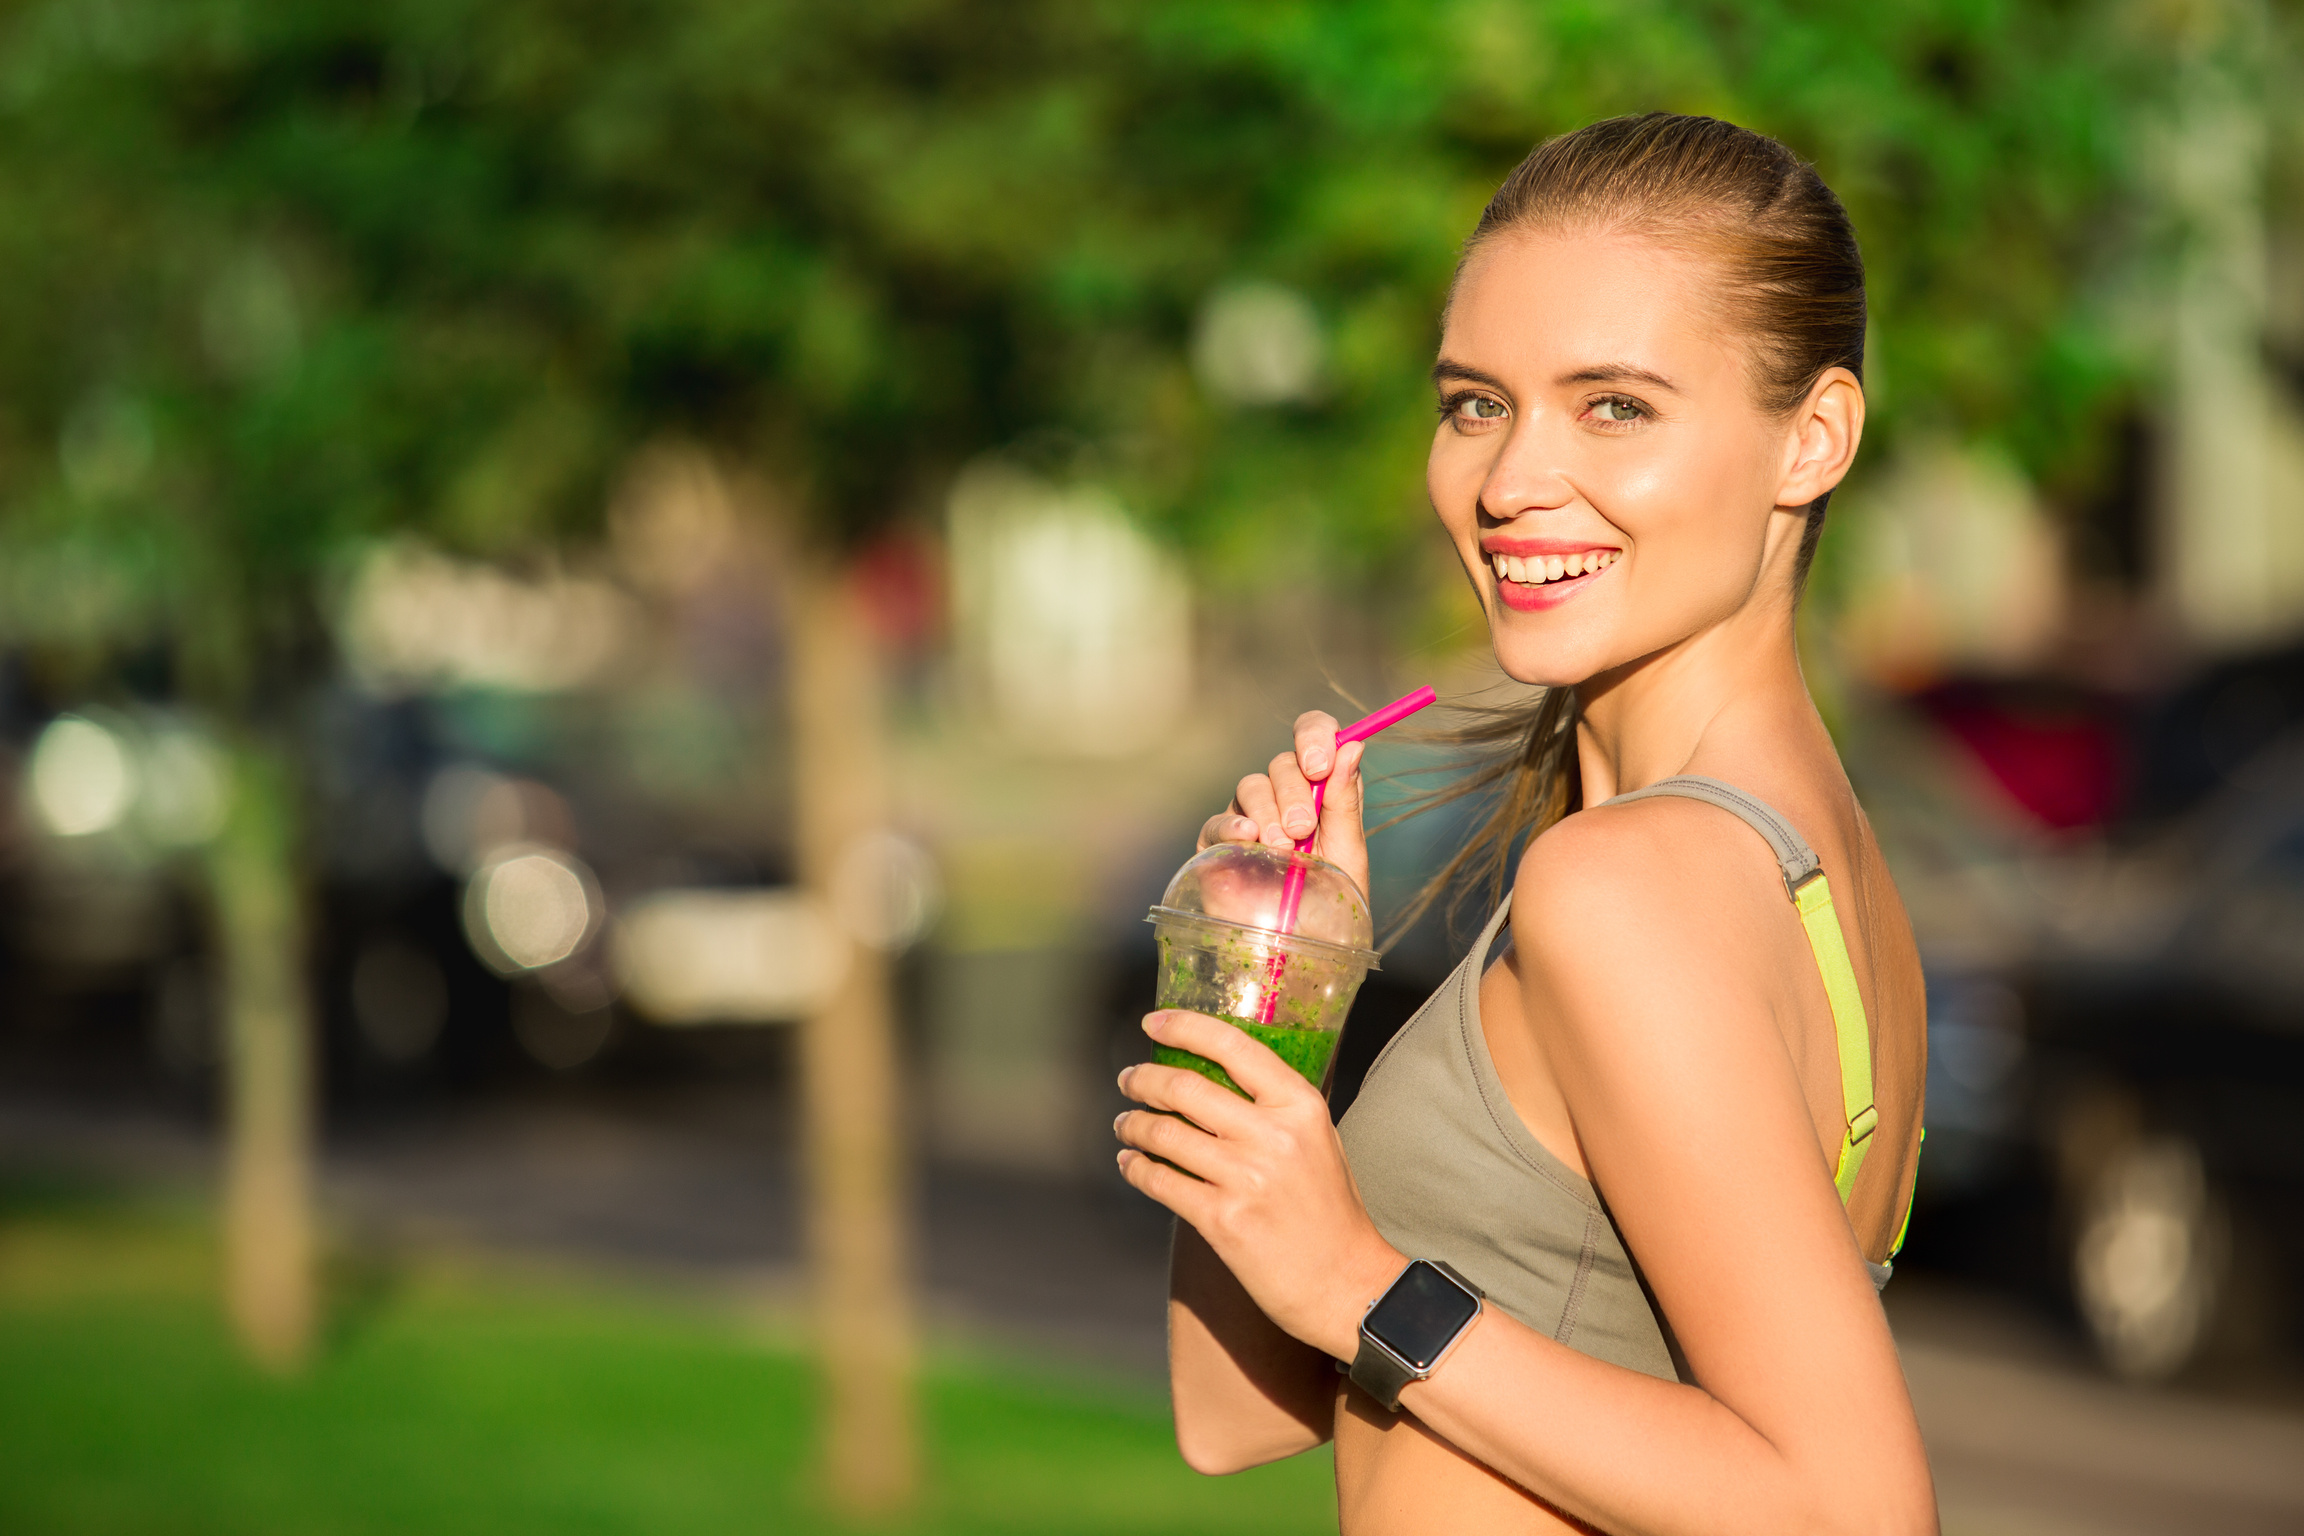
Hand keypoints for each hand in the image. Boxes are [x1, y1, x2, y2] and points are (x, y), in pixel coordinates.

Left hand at [1115, 1009, 1403, 1359]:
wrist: (1346, 1285)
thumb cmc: (1330, 1212)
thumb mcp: (1319, 1140)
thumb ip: (1275, 1107)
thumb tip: (1219, 1073)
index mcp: (1300, 1105)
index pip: (1232, 1045)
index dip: (1183, 1027)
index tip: (1152, 1022)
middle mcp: (1273, 1135)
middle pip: (1184, 1087)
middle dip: (1143, 1080)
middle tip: (1129, 1079)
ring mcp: (1246, 1178)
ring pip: (1163, 1134)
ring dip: (1132, 1125)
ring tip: (1124, 1124)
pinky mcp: (1222, 1220)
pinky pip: (1160, 1181)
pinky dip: (1136, 1167)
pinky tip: (1130, 1162)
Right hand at [1197, 710, 1370, 899]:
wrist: (1297, 952)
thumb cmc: (1329, 906)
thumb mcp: (1348, 853)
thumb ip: (1345, 801)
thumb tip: (1353, 745)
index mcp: (1321, 791)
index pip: (1314, 735)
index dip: (1315, 736)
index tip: (1320, 765)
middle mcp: (1284, 797)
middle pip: (1283, 763)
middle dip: (1295, 792)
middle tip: (1303, 829)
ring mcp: (1249, 818)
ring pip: (1251, 786)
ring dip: (1269, 811)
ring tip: (1283, 848)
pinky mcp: (1218, 844)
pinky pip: (1218, 821)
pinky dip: (1232, 825)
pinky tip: (1248, 837)